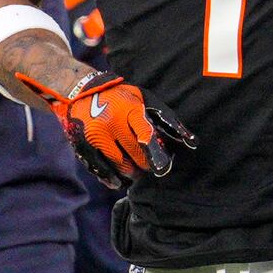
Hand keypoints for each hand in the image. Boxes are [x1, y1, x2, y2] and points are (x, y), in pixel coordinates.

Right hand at [16, 69, 194, 187]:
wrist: (80, 91)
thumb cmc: (120, 96)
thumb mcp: (143, 99)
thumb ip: (166, 119)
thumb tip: (192, 143)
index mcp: (129, 109)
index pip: (145, 135)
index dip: (155, 153)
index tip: (162, 166)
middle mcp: (112, 122)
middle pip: (134, 154)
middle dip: (145, 165)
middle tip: (150, 169)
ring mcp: (96, 135)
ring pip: (119, 165)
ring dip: (130, 173)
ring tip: (136, 172)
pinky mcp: (83, 145)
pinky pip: (101, 169)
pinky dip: (111, 178)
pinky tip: (118, 182)